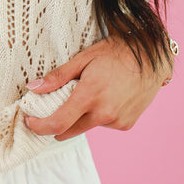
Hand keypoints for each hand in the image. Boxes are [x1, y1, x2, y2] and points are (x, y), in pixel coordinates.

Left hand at [23, 35, 171, 138]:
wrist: (152, 56)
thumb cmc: (116, 52)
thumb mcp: (84, 58)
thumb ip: (58, 77)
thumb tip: (33, 88)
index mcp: (90, 95)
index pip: (58, 123)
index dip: (40, 126)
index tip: (31, 121)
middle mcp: (104, 113)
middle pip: (68, 131)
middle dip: (57, 123)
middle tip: (54, 107)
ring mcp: (117, 121)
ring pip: (86, 127)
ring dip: (81, 117)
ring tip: (91, 94)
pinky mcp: (126, 124)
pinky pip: (103, 125)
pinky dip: (99, 116)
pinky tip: (107, 97)